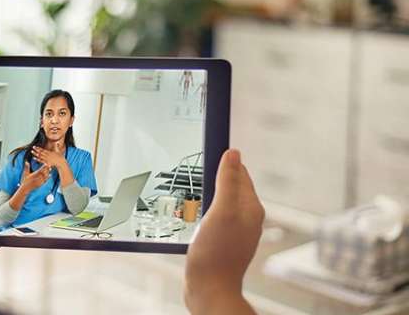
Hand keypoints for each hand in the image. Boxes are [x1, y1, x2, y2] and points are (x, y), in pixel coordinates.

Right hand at [20, 160, 50, 191]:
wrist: (25, 189)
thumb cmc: (25, 180)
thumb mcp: (25, 173)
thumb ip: (26, 167)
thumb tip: (26, 161)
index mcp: (34, 175)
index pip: (40, 170)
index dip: (43, 167)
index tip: (46, 164)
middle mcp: (38, 178)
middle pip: (44, 173)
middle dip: (47, 169)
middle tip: (50, 166)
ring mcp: (39, 182)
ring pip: (45, 177)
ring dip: (48, 173)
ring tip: (50, 169)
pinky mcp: (40, 184)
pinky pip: (45, 181)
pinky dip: (48, 178)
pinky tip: (50, 175)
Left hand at [31, 143, 65, 167]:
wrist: (61, 162)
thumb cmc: (60, 157)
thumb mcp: (58, 151)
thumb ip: (57, 146)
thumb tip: (57, 142)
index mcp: (50, 152)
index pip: (43, 150)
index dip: (39, 148)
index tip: (35, 146)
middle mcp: (48, 155)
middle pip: (41, 152)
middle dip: (36, 150)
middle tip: (32, 147)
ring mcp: (47, 159)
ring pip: (40, 156)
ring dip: (35, 154)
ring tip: (32, 152)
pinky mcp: (47, 162)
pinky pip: (41, 161)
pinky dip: (37, 159)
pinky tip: (34, 158)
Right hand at [184, 149, 263, 314]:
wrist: (209, 290)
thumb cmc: (215, 253)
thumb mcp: (221, 211)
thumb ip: (228, 181)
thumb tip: (234, 152)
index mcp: (250, 207)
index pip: (240, 173)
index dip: (224, 162)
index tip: (206, 154)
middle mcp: (246, 218)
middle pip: (231, 187)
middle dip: (215, 178)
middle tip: (196, 173)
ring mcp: (235, 231)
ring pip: (222, 203)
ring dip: (208, 195)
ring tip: (192, 193)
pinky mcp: (223, 242)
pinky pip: (214, 218)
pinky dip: (204, 212)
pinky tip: (193, 216)